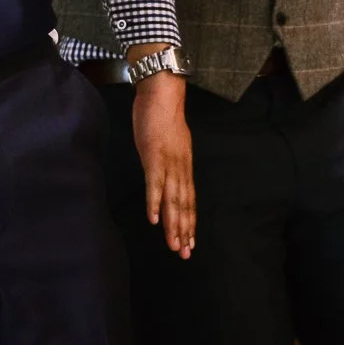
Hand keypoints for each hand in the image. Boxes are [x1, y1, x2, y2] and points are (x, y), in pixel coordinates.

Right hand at [131, 66, 194, 256]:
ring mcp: (167, 163)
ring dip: (173, 224)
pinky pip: (155, 184)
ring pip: (172, 200)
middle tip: (185, 253)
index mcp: (183, 164)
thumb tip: (165, 171)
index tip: (190, 241)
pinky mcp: (154, 157)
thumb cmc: (161, 112)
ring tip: (174, 245)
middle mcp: (180, 168)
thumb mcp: (168, 140)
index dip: (189, 221)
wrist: (161, 91)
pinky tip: (153, 220)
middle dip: (184, 231)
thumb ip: (168, 158)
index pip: (189, 199)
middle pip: (183, 205)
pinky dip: (154, 203)